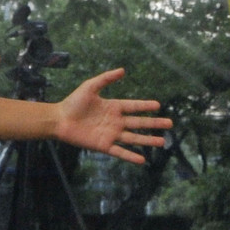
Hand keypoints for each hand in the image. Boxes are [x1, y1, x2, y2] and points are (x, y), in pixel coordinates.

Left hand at [51, 68, 172, 166]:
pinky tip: (142, 159)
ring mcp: (110, 134)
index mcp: (113, 107)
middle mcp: (115, 121)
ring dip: (148, 140)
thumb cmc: (73, 102)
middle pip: (139, 123)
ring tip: (162, 142)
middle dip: (154, 124)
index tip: (158, 105)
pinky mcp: (103, 145)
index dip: (145, 106)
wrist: (59, 119)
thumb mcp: (90, 86)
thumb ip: (106, 78)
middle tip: (169, 124)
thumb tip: (123, 70)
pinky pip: (120, 151)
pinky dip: (131, 156)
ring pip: (133, 138)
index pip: (134, 106)